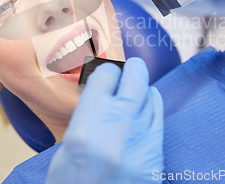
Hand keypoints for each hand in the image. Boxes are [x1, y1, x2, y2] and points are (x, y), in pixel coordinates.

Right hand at [45, 58, 163, 183]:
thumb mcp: (65, 152)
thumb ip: (86, 119)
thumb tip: (99, 98)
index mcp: (86, 127)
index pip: (105, 76)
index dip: (105, 71)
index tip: (105, 74)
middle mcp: (116, 128)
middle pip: (134, 78)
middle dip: (130, 69)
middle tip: (129, 68)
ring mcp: (141, 142)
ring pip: (149, 95)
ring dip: (142, 88)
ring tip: (136, 88)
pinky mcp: (155, 156)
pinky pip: (159, 117)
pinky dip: (153, 106)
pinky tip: (148, 104)